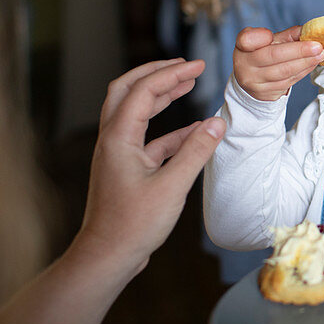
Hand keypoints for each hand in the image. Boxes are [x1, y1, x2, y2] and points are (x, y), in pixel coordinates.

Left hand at [76, 58, 226, 274]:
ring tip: (188, 85)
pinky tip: (194, 131)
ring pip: (135, 112)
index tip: (198, 66)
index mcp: (118, 138)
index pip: (143, 91)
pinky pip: (147, 138)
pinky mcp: (126, 169)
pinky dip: (169, 129)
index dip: (172, 73)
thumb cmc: (133, 225)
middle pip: (128, 90)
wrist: (107, 257)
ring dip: (160, 96)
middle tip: (186, 66)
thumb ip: (196, 152)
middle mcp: (112, 140)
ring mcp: (117, 154)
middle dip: (157, 73)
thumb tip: (217, 123)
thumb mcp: (172, 186)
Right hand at [232, 26, 323, 101]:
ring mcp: (255, 81)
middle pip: (273, 56)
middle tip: (317, 46)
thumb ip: (285, 36)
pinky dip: (303, 71)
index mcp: (243, 46)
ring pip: (284, 71)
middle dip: (299, 51)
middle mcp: (245, 64)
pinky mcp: (266, 93)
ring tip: (320, 54)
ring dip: (306, 62)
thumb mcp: (267, 42)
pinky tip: (312, 64)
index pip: (247, 39)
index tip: (271, 34)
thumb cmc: (261, 55)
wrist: (251, 80)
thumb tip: (307, 30)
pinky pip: (288, 81)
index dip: (259, 36)